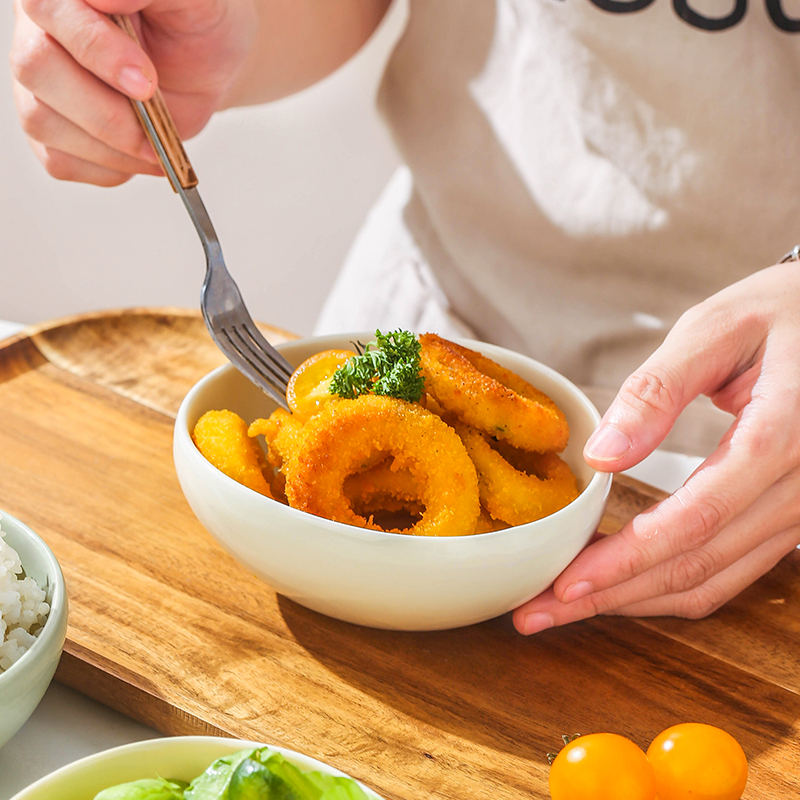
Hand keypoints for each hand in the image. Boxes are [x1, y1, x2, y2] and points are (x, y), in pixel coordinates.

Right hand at [10, 0, 256, 185]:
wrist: (209, 64)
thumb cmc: (199, 21)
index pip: (47, 8)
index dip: (96, 49)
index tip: (146, 81)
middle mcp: (39, 30)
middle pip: (35, 68)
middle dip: (105, 108)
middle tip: (155, 113)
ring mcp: (41, 83)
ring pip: (42, 121)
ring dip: (111, 145)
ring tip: (157, 142)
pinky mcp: (53, 127)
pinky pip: (60, 160)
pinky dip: (109, 168)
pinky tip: (142, 153)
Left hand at [513, 262, 799, 633]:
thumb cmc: (782, 311)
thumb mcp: (717, 327)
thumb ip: (660, 388)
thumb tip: (603, 455)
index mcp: (785, 435)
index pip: (700, 516)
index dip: (630, 558)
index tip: (566, 583)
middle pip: (701, 563)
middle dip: (614, 595)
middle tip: (539, 613)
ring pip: (717, 579)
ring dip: (637, 600)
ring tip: (564, 608)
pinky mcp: (790, 516)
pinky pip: (732, 569)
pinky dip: (673, 585)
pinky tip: (622, 587)